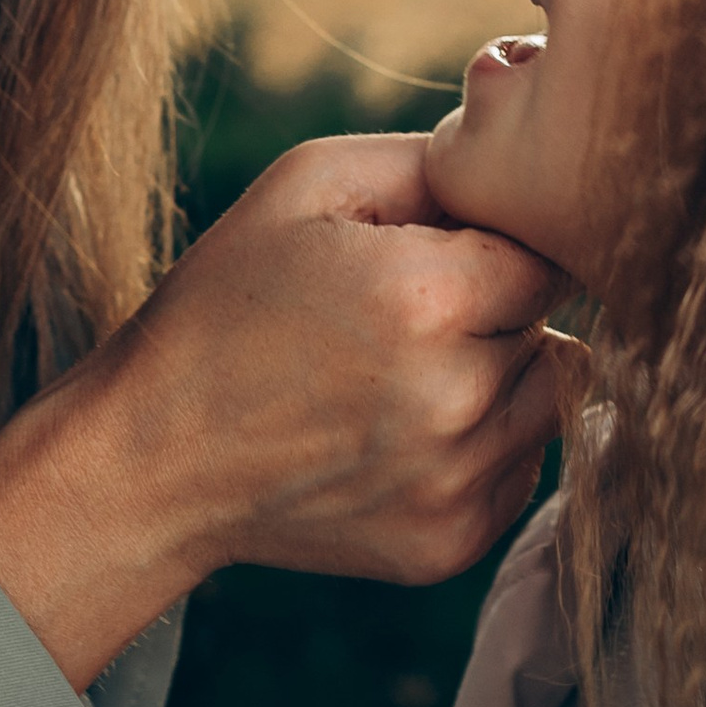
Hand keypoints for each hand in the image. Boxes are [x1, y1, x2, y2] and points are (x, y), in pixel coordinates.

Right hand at [0, 134, 575, 685]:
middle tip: (403, 317)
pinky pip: (522, 469)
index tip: (445, 253)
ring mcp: (454, 484)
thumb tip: (538, 171)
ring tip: (404, 372)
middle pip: (552, 327)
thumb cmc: (227, 302)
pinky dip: (481, 446)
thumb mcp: (308, 185)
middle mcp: (455, 400)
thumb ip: (437, 161)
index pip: (550, 254)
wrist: (153, 457)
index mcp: (428, 298)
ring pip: (548, 400)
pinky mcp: (449, 545)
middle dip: (498, 311)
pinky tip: (400, 431)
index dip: (501, 244)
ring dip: (501, 379)